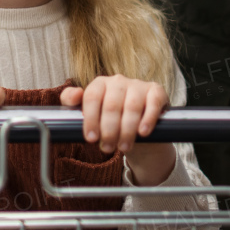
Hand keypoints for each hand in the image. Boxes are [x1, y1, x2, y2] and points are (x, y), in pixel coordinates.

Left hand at [60, 75, 176, 185]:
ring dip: (127, 130)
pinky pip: (153, 103)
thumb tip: (72, 96)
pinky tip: (143, 132)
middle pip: (112, 105)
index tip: (91, 138)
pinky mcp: (156, 91)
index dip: (91, 119)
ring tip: (124, 147)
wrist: (137, 125)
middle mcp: (118, 81)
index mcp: (100, 84)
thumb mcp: (89, 111)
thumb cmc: (110, 118)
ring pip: (132, 107)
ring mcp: (138, 85)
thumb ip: (73, 102)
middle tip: (107, 148)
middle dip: (109, 130)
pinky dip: (148, 119)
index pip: (92, 97)